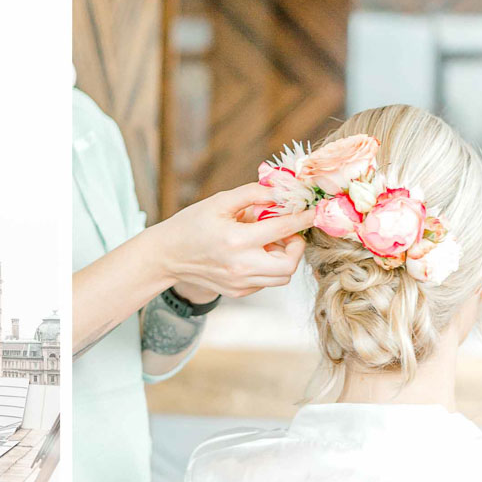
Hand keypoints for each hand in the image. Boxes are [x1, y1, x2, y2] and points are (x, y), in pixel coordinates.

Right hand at [152, 183, 314, 298]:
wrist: (167, 255)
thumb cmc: (191, 224)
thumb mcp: (220, 202)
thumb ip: (253, 194)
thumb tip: (282, 190)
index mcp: (236, 240)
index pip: (282, 229)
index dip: (303, 217)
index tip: (314, 210)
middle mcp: (240, 266)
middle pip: (289, 263)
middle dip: (297, 245)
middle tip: (289, 232)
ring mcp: (239, 283)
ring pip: (282, 277)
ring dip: (284, 258)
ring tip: (271, 242)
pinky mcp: (238, 292)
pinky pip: (267, 281)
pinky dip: (269, 267)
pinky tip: (255, 253)